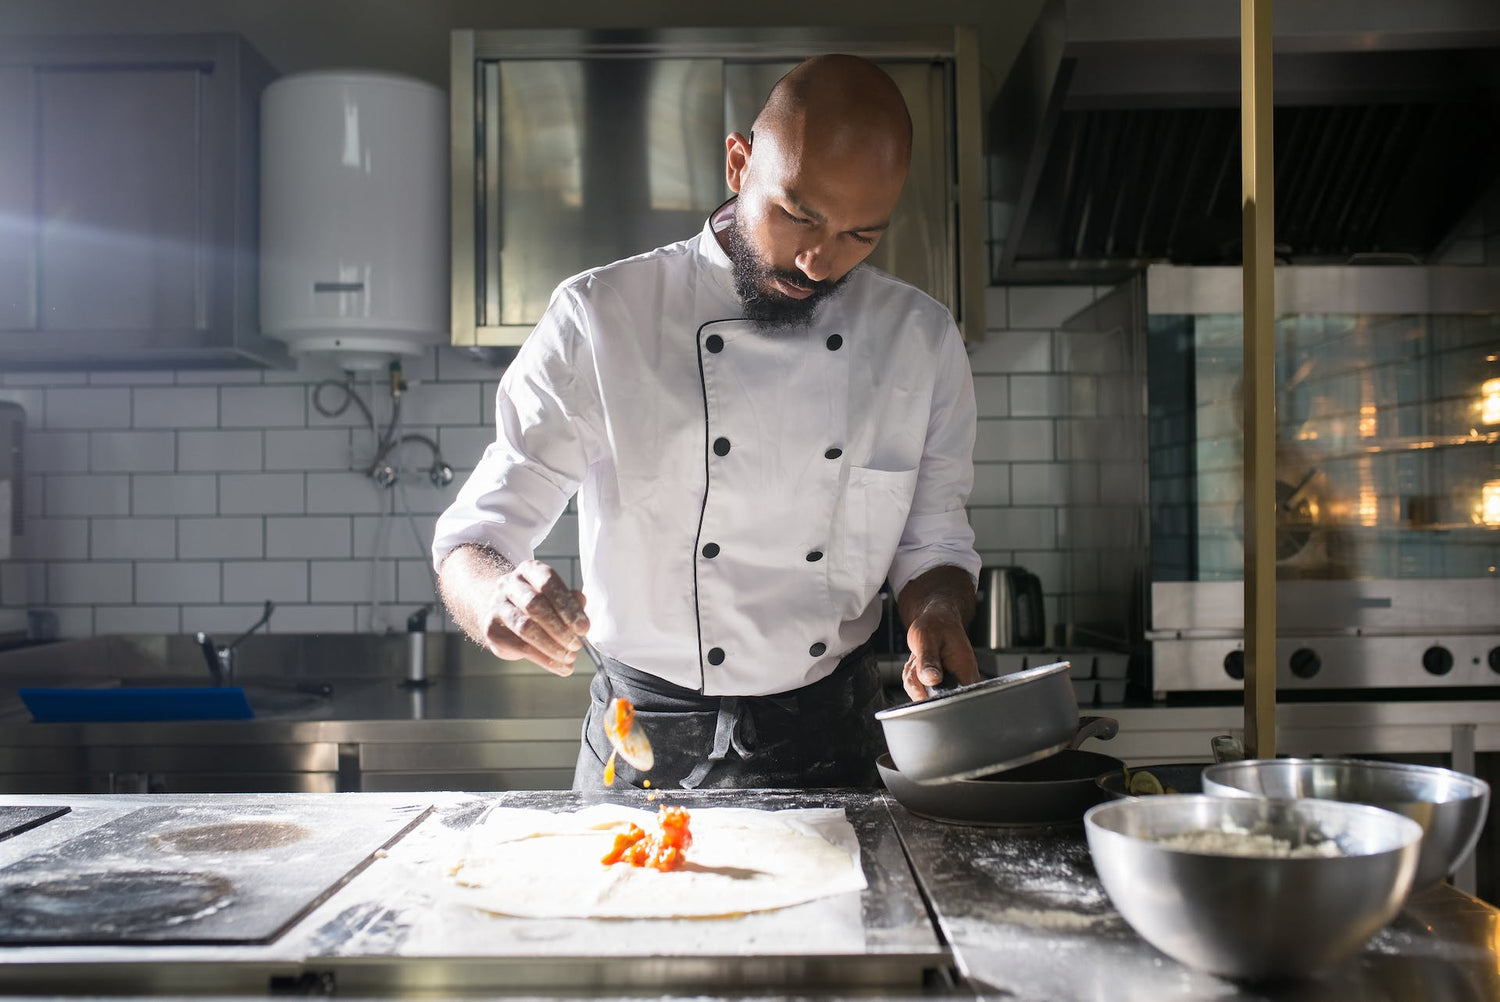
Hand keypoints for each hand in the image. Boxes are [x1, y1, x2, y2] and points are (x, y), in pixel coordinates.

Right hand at [483, 559, 589, 675]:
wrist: (499, 610)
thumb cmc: (534, 602)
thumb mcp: (553, 596)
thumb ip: (570, 600)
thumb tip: (581, 604)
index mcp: (529, 570)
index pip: (548, 583)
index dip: (568, 606)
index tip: (583, 627)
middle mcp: (509, 584)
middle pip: (535, 605)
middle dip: (560, 628)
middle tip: (576, 645)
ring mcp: (497, 606)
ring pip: (525, 627)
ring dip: (551, 646)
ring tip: (569, 657)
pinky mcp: (491, 630)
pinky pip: (519, 646)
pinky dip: (543, 659)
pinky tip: (559, 666)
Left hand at [902, 606, 977, 700]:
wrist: (936, 620)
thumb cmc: (936, 625)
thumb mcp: (928, 639)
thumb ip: (928, 660)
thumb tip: (931, 679)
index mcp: (964, 671)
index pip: (954, 699)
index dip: (935, 697)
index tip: (923, 679)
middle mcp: (960, 681)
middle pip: (934, 699)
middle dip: (918, 683)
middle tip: (918, 661)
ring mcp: (949, 684)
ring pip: (922, 695)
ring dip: (913, 677)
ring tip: (919, 658)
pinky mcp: (939, 685)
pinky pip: (919, 689)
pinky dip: (913, 676)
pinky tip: (917, 663)